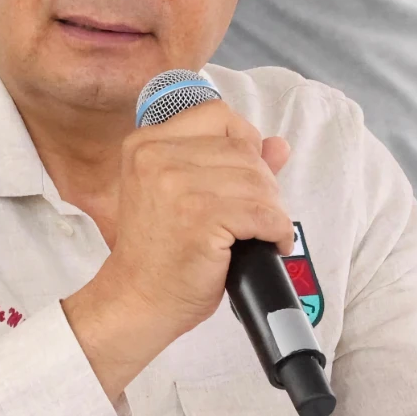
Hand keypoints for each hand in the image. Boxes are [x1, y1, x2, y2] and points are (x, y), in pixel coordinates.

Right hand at [62, 101, 291, 400]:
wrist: (138, 301)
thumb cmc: (161, 252)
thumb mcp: (185, 195)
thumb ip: (230, 164)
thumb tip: (278, 144)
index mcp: (147, 142)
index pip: (217, 115)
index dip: (243, 142)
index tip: (246, 175)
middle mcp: (157, 156)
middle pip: (243, 149)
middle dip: (262, 183)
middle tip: (255, 215)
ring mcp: (178, 186)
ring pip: (258, 181)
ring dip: (272, 210)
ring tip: (261, 232)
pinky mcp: (201, 218)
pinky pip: (265, 213)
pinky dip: (278, 231)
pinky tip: (270, 245)